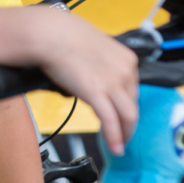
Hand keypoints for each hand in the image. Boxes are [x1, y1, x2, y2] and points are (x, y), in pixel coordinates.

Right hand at [35, 10, 139, 155]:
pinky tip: (115, 148)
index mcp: (127, 59)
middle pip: (133, 105)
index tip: (122, 115)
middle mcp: (125, 71)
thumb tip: (94, 77)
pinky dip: (114, 137)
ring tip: (119, 146)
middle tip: (122, 135)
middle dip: (128, 123)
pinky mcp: (97, 93)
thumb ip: (101, 65)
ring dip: (125, 134)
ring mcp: (113, 83)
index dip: (127, 106)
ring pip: (128, 116)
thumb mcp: (94, 49)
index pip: (133, 90)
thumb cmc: (65, 37)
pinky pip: (111, 121)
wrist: (51, 34)